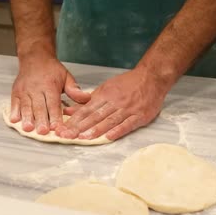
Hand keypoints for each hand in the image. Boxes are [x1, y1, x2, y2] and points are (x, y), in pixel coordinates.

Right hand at [10, 57, 89, 133]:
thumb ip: (74, 89)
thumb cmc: (51, 70)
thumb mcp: (66, 76)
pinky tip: (15, 121)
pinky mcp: (16, 92)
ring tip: (28, 129)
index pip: (53, 103)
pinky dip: (14, 112)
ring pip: (26, 106)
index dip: (55, 116)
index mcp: (50, 85)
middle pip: (39, 107)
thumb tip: (86, 98)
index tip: (57, 127)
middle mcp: (36, 88)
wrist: (34, 57)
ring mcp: (25, 91)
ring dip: (27, 118)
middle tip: (43, 131)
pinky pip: (15, 103)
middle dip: (41, 120)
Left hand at [55, 68, 174, 140]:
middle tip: (67, 135)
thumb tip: (70, 111)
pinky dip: (118, 131)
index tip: (63, 129)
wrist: (152, 77)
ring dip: (95, 130)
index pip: (86, 109)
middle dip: (79, 127)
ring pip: (109, 120)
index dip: (74, 120)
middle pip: (94, 116)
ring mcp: (127, 109)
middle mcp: (114, 102)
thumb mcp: (106, 88)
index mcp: (105, 94)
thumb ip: (88, 101)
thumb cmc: (128, 83)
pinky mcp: (139, 116)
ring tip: (84, 138)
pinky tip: (109, 137)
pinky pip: (127, 124)